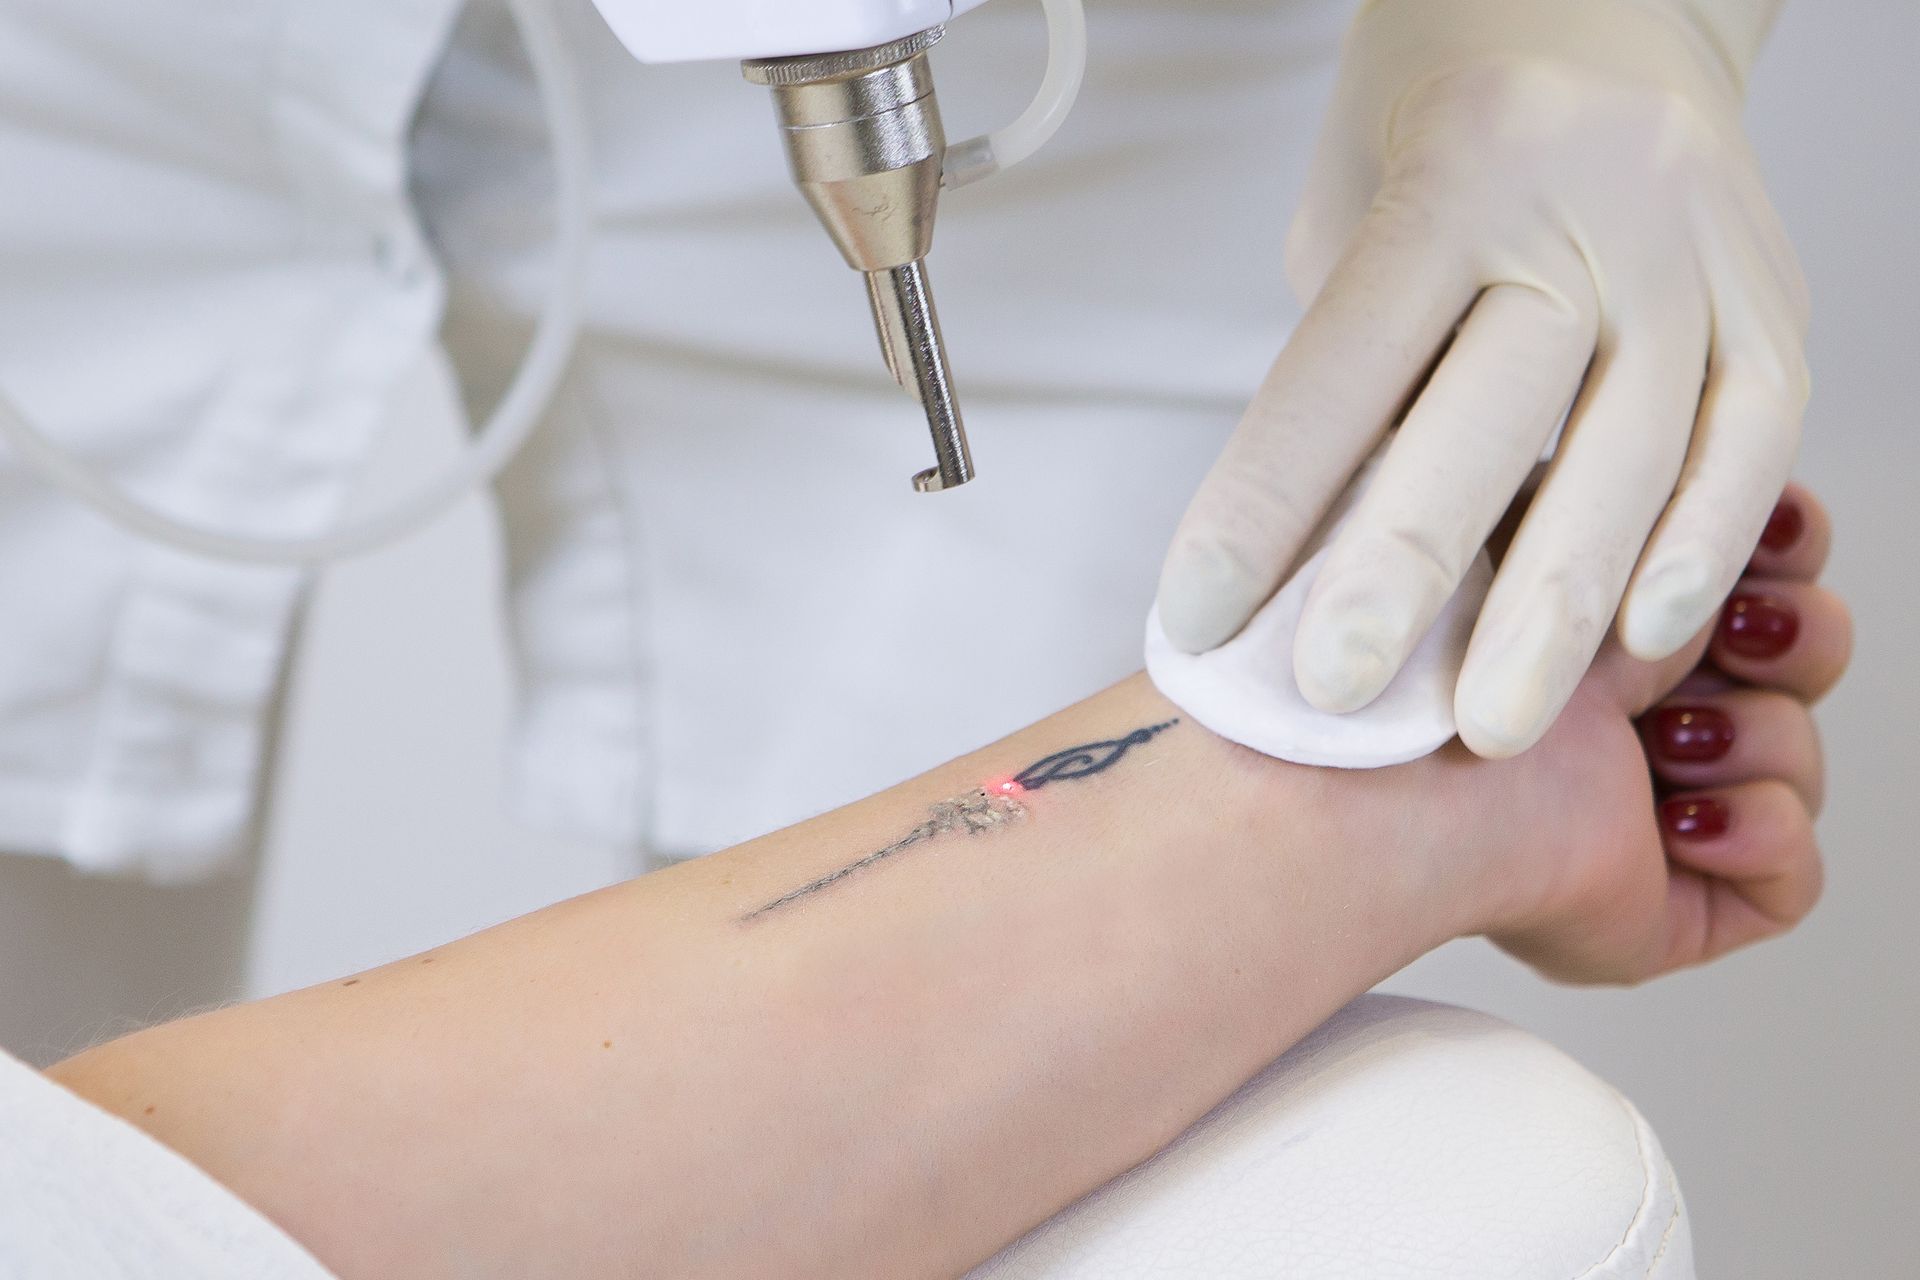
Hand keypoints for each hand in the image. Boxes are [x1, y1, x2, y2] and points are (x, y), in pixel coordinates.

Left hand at [1156, 0, 1808, 758]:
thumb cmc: (1447, 114)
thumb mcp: (1350, 202)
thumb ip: (1349, 360)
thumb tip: (1317, 543)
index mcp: (1454, 173)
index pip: (1345, 367)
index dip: (1266, 507)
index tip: (1205, 618)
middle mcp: (1586, 204)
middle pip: (1495, 415)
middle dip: (1409, 574)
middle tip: (1343, 694)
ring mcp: (1696, 248)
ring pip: (1634, 451)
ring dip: (1557, 609)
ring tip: (1491, 722)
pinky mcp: (1772, 292)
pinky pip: (1751, 438)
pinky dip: (1698, 548)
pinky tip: (1643, 641)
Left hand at [1448, 484, 1845, 981]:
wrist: (1410, 777)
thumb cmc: (1445, 646)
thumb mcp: (1554, 523)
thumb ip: (1650, 503)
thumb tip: (1745, 496)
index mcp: (1593, 617)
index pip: (1743, 569)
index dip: (1778, 548)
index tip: (1769, 531)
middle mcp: (1624, 711)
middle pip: (1802, 657)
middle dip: (1793, 634)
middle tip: (1735, 635)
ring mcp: (1650, 810)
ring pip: (1799, 759)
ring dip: (1752, 736)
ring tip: (1658, 740)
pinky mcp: (1672, 908)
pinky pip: (1792, 877)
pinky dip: (1756, 833)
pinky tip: (1673, 819)